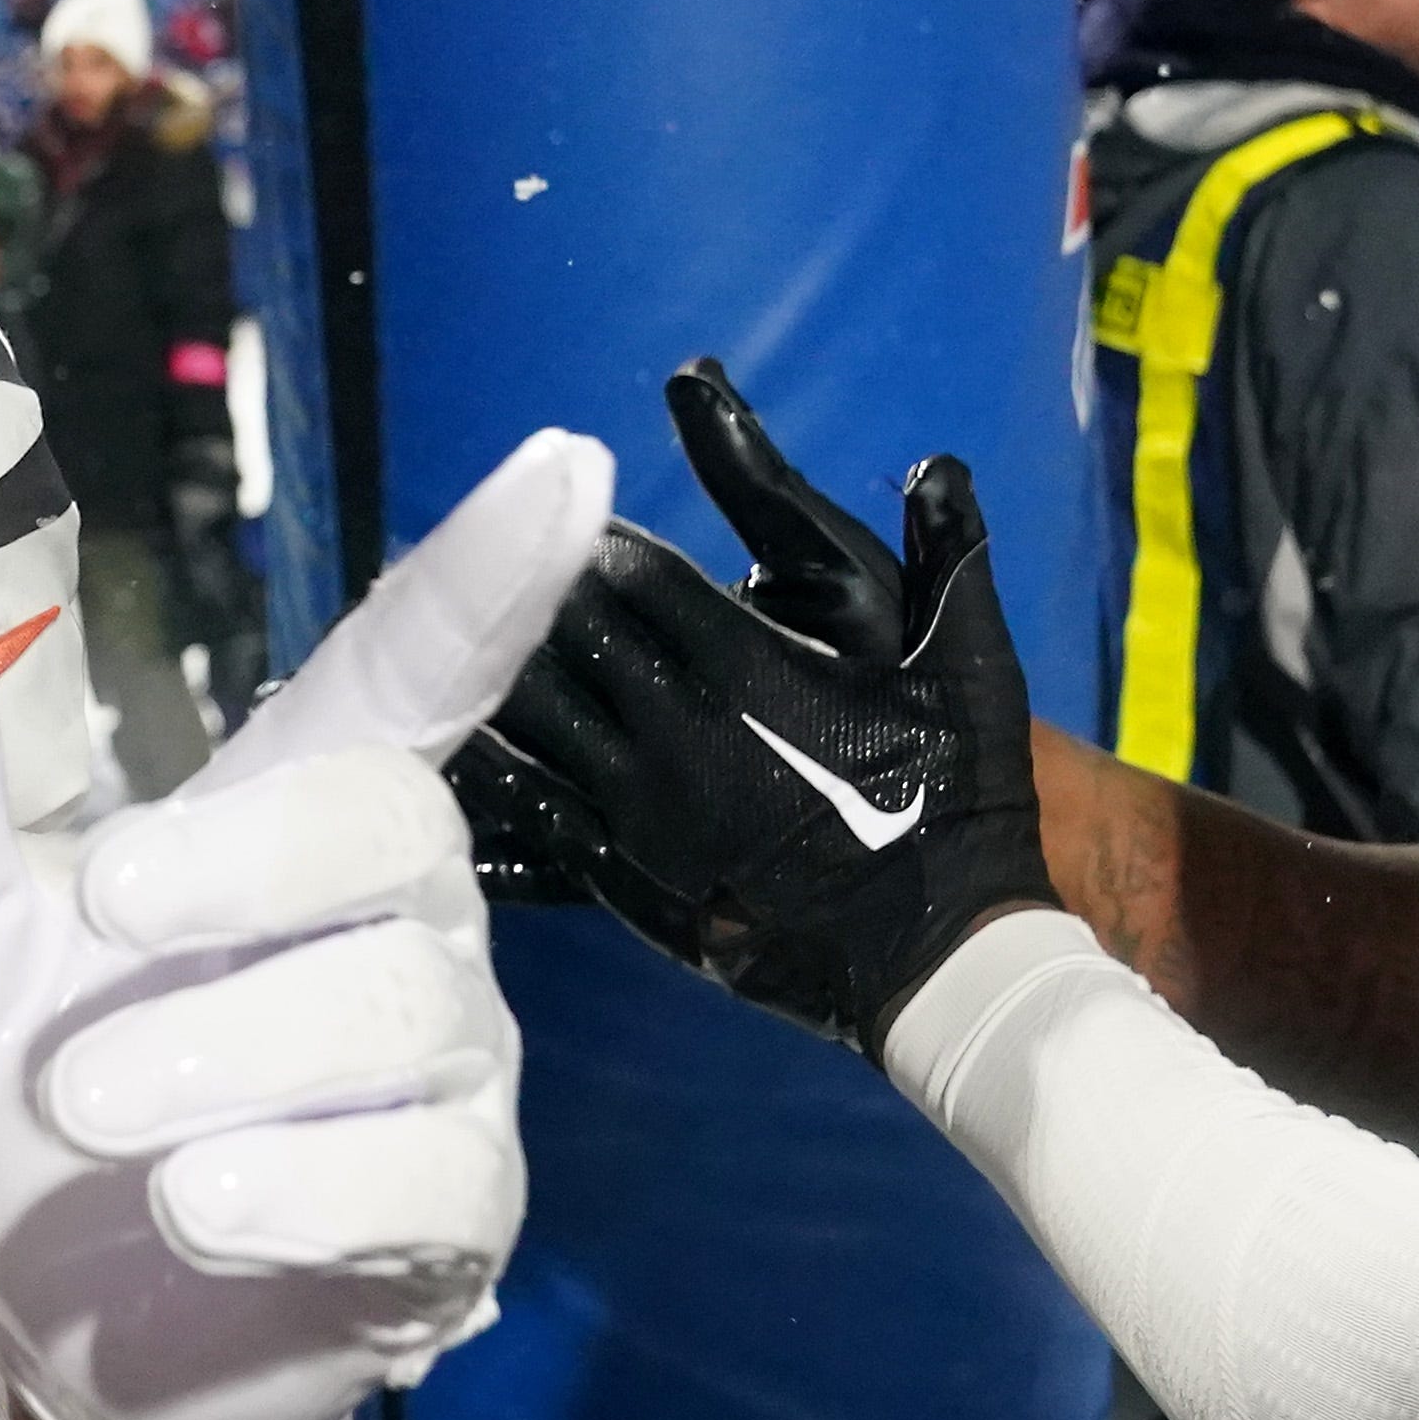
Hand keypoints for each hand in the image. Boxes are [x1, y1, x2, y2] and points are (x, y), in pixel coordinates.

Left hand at [0, 431, 612, 1419]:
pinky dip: (300, 1190)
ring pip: (401, 1014)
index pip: (407, 679)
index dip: (485, 577)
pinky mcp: (458, 1218)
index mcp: (280, 829)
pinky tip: (198, 1212)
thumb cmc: (32, 1124)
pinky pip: (432, 1176)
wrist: (72, 1350)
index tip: (563, 462)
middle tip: (99, 918)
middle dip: (243, 870)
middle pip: (391, 830)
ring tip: (102, 1121)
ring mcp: (445, 1073)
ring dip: (228, 1058)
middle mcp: (395, 927)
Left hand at [453, 358, 1049, 1056]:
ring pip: (528, 717)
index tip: (581, 519)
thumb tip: (939, 462)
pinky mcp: (620, 876)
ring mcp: (639, 813)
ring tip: (461, 631)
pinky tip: (444, 736)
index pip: (635, 578)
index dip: (599, 540)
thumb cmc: (958, 801)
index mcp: (748, 672)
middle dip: (536, 593)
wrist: (938, 957)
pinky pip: (526, 810)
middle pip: (565, 636)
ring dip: (493, 667)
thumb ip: (950, 556)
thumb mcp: (974, 668)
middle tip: (498, 559)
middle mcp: (678, 736)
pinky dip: (483, 766)